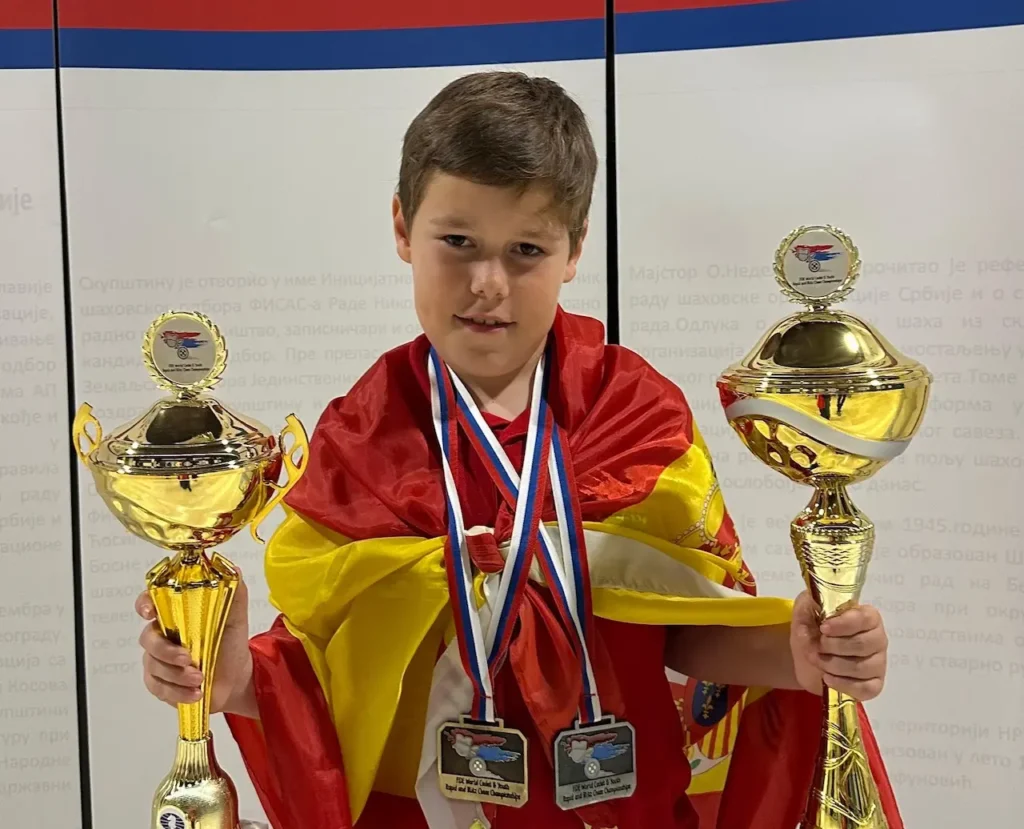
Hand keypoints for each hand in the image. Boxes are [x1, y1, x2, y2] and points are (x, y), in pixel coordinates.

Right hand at [136, 576, 251, 714]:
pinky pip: (158, 688)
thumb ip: (234, 593)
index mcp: (177, 615)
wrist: (237, 678)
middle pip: (148, 639)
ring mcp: (159, 660)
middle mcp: (163, 635)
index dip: (144, 604)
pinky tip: (195, 693)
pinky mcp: (160, 683)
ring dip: (177, 675)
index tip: (150, 612)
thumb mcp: (236, 617)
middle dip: (167, 651)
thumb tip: (234, 569)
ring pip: (153, 665)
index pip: (150, 602)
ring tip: (200, 678)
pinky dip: (177, 692)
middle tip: (189, 658)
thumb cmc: (231, 644)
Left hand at [789, 590, 887, 700]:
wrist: (804, 656)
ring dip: (833, 665)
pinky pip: (866, 689)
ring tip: (818, 660)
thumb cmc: (812, 628)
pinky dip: (843, 684)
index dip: (844, 624)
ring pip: (862, 667)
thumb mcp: (805, 609)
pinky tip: (827, 678)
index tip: (823, 628)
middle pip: (863, 644)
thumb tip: (818, 614)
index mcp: (866, 616)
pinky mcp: (874, 685)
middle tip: (817, 646)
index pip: (866, 618)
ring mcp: (878, 664)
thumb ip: (810, 605)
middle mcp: (877, 639)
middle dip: (833, 646)